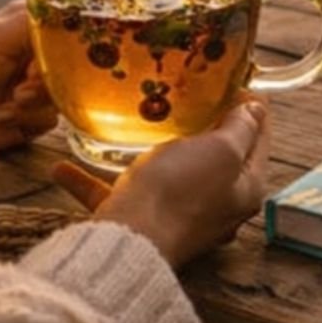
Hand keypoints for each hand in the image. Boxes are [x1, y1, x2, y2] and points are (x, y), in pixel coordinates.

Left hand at [0, 0, 57, 153]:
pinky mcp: (25, 120)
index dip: (68, 47)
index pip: (68, 32)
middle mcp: (33, 56)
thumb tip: (74, 10)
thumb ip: (39, 20)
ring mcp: (30, 89)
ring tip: (7, 102)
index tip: (55, 58)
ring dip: (34, 103)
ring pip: (62, 97)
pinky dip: (25, 121)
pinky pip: (47, 121)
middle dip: (49, 81)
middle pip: (71, 68)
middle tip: (24, 85)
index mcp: (29, 28)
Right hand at [52, 99, 269, 268]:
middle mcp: (217, 206)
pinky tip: (62, 167)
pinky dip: (92, 182)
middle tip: (188, 91)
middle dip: (201, 125)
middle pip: (215, 157)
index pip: (259, 139)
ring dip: (145, 151)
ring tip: (133, 122)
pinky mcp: (141, 226)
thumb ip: (240, 129)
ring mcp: (179, 217)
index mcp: (245, 188)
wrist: (128, 242)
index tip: (233, 79)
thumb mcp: (220, 151)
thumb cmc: (179, 193)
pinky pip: (117, 196)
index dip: (250, 106)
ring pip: (166, 175)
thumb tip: (255, 109)